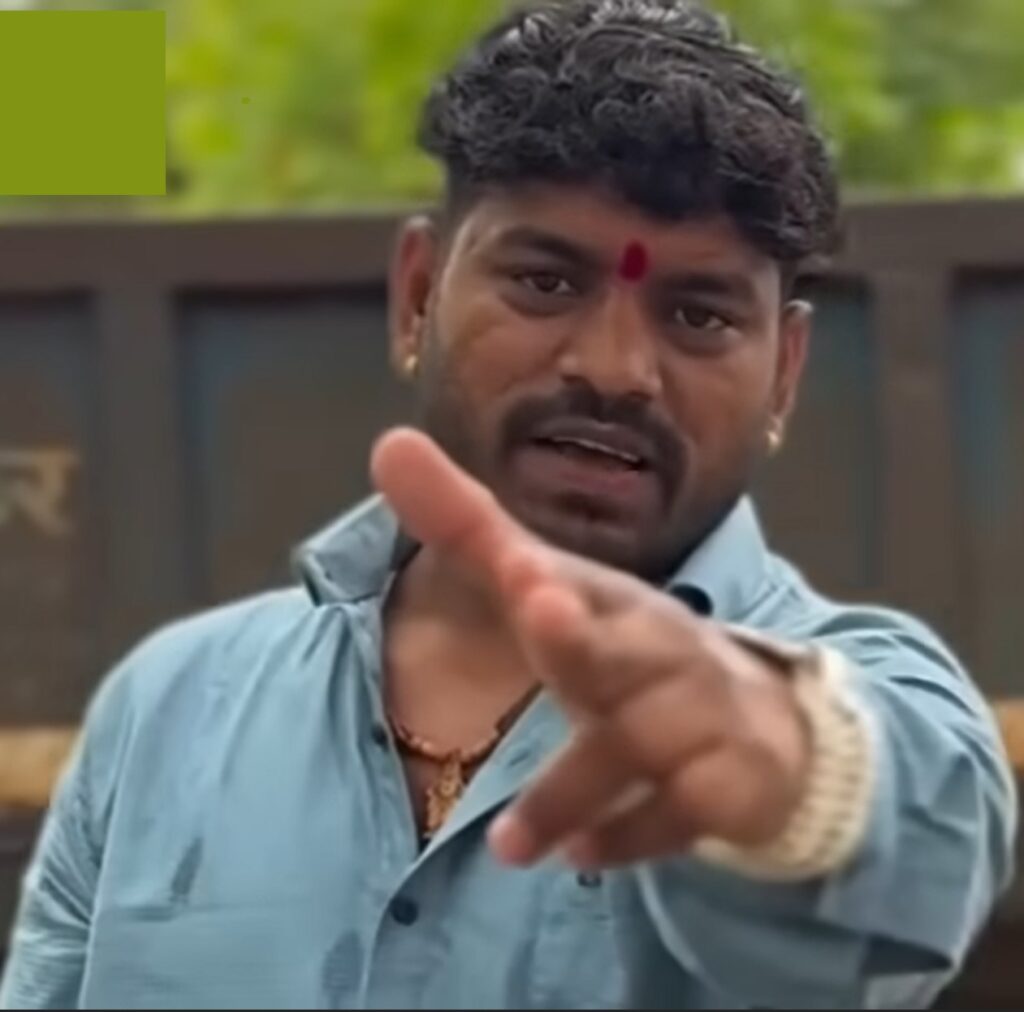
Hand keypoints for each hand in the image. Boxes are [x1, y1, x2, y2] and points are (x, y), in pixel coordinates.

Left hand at [371, 428, 811, 869]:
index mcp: (608, 602)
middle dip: (583, 640)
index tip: (522, 576)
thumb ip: (467, 529)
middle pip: (621, 647)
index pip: (573, 584)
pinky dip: (630, 836)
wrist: (759, 723)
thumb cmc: (628, 650)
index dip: (546, 584)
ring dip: (574, 789)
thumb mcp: (549, 590)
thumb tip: (386, 444)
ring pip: (639, 744)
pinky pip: (680, 812)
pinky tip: (578, 856)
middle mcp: (657, 648)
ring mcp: (699, 715)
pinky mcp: (727, 781)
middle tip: (539, 613)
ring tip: (512, 844)